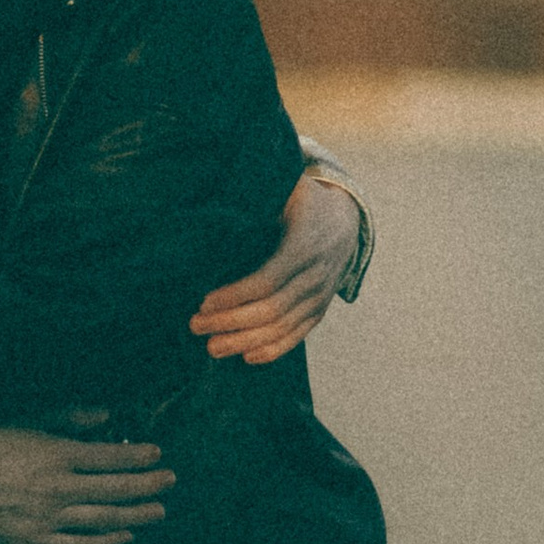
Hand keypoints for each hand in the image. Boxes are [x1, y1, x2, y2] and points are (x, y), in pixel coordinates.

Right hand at [0, 425, 168, 543]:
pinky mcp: (36, 542)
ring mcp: (49, 518)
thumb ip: (68, 416)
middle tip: (170, 481)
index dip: (137, 456)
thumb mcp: (25, 418)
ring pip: (103, 519)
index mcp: (56, 454)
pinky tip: (124, 537)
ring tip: (159, 511)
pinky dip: (106, 542)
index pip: (109, 456)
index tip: (157, 454)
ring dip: (135, 515)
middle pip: (114, 489)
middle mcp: (59, 488)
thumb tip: (105, 415)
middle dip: (146, 485)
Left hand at [189, 170, 360, 363]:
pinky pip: (299, 336)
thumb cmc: (305, 201)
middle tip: (196, 325)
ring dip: (244, 341)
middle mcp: (316, 275)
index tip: (204, 300)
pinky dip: (273, 350)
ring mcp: (320, 296)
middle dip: (230, 321)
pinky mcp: (321, 310)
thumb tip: (223, 186)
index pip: (267, 280)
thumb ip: (263, 188)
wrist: (347, 220)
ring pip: (282, 328)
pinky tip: (246, 356)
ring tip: (212, 347)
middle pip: (271, 310)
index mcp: (305, 244)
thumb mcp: (289, 187)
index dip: (235, 294)